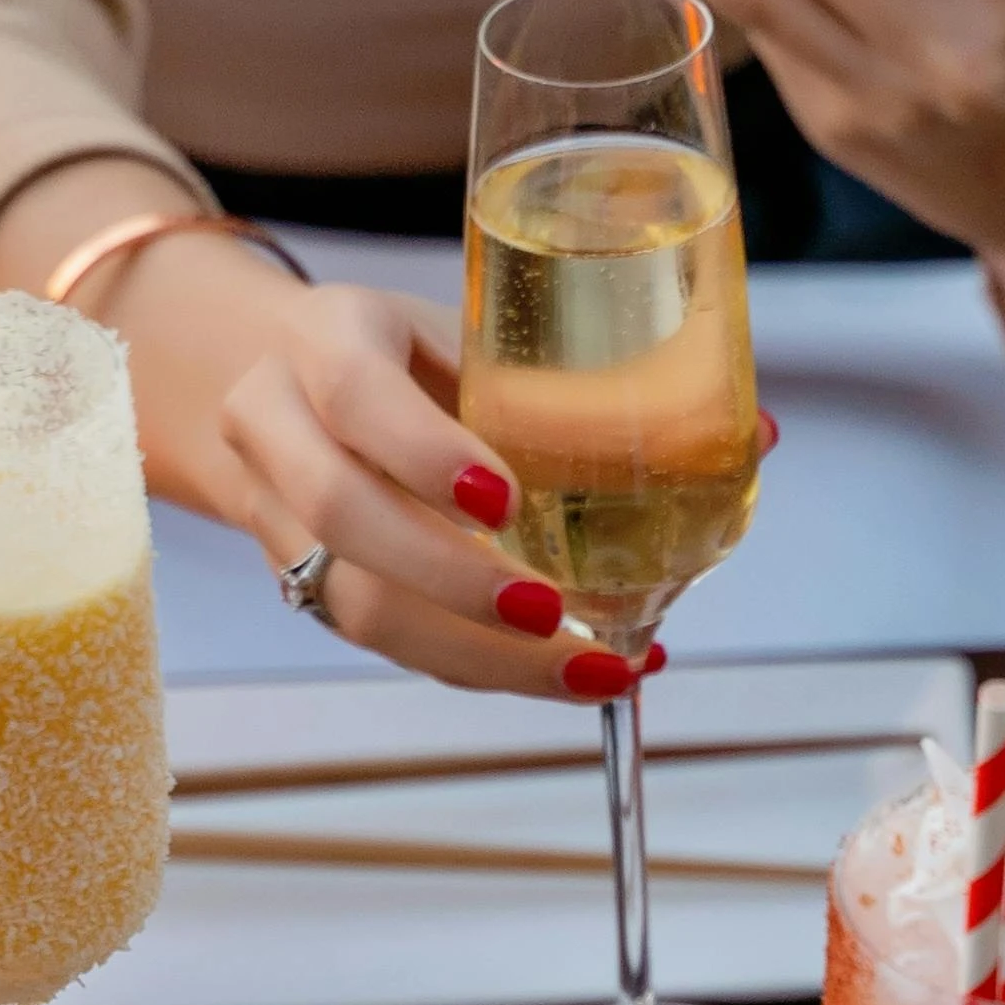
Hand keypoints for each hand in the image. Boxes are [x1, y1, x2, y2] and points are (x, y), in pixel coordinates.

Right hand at [107, 240, 602, 696]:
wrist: (287, 386)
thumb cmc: (406, 356)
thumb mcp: (465, 331)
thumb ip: (557, 378)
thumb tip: (728, 428)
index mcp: (325, 335)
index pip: (355, 393)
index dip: (425, 455)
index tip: (507, 504)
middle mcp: (276, 423)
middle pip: (339, 514)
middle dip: (450, 578)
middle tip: (548, 612)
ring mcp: (275, 513)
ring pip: (354, 602)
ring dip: (477, 652)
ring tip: (588, 668)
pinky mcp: (300, 583)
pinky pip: (385, 640)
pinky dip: (480, 665)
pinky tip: (566, 672)